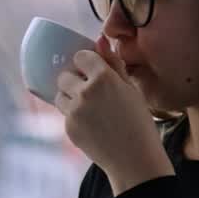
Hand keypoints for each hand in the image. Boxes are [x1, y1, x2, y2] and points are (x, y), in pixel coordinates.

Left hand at [54, 34, 168, 181]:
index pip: (80, 56)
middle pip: (65, 75)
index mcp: (103, 77)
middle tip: (90, 91)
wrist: (134, 158)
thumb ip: (113, 63)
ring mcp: (74, 111)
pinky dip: (74, 115)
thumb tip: (100, 39)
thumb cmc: (138, 122)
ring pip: (60, 95)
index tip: (93, 70)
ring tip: (90, 108)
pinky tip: (92, 124)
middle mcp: (85, 92)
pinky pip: (65, 114)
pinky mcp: (68, 127)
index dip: (86, 63)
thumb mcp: (131, 89)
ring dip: (70, 97)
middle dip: (74, 80)